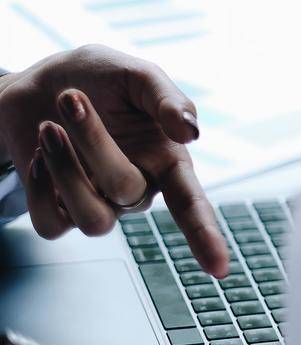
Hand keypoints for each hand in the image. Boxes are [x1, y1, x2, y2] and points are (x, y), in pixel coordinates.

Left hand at [0, 45, 227, 276]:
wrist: (36, 84)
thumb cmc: (97, 79)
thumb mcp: (137, 76)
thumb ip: (168, 99)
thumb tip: (192, 134)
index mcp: (166, 161)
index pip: (191, 205)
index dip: (206, 236)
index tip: (220, 269)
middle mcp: (137, 189)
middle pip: (125, 190)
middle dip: (93, 140)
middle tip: (70, 98)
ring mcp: (99, 204)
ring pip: (91, 218)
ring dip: (64, 168)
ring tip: (48, 126)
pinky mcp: (59, 212)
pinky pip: (52, 225)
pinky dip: (40, 190)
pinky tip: (39, 157)